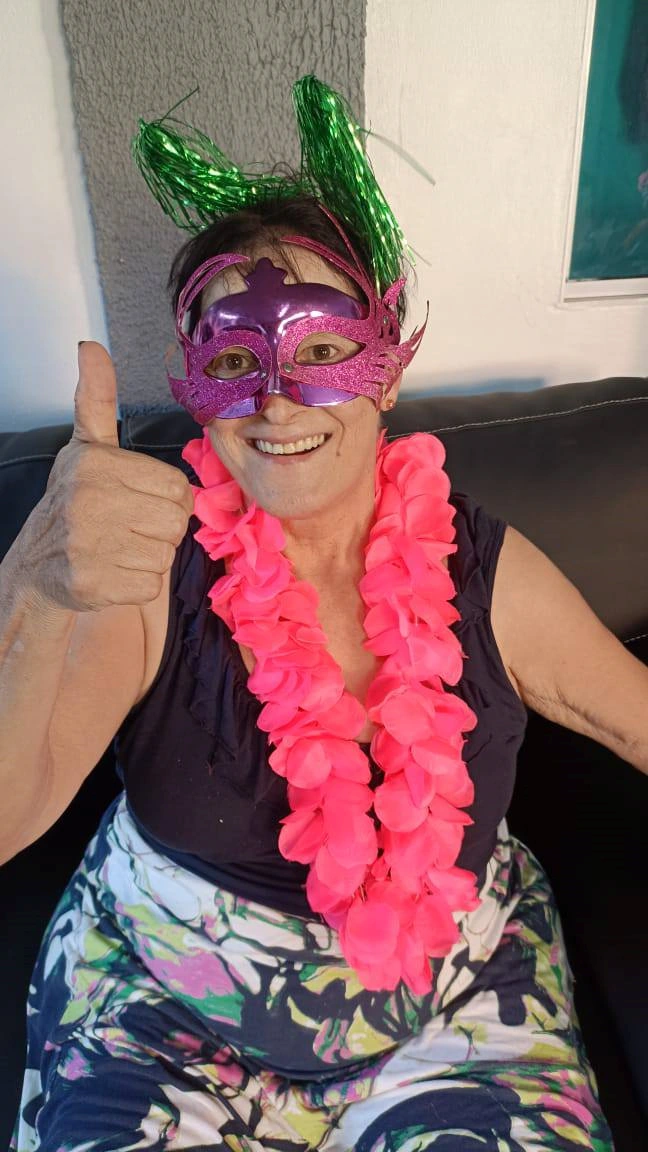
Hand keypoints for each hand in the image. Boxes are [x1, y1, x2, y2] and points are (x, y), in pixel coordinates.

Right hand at [29, 342, 193, 610]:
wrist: (37, 564)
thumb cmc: (75, 501)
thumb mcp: (86, 446)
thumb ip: (96, 399)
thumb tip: (90, 346)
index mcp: (96, 462)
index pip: (178, 488)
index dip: (166, 500)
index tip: (138, 501)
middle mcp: (88, 500)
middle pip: (175, 524)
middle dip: (159, 530)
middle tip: (127, 527)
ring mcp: (86, 544)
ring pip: (164, 556)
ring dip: (148, 558)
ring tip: (117, 547)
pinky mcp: (90, 583)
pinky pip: (149, 585)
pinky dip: (136, 585)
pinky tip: (111, 571)